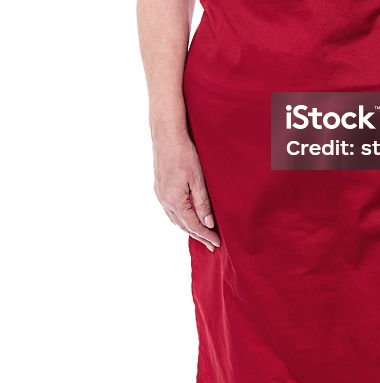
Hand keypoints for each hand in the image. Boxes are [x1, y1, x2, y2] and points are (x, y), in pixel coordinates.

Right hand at [152, 131, 220, 251]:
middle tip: (212, 245)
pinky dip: (181, 218)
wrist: (167, 137)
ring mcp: (160, 195)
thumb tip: (207, 223)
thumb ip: (202, 203)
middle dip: (198, 236)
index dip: (206, 235)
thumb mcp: (198, 179)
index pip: (193, 225)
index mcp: (175, 200)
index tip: (217, 244)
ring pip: (175, 219)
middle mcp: (165, 201)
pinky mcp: (159, 188)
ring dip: (189, 228)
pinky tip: (187, 218)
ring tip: (201, 235)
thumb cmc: (185, 154)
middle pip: (183, 225)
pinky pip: (170, 210)